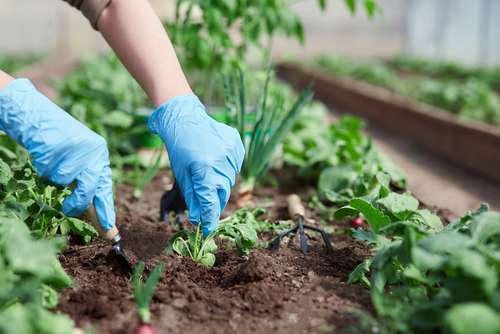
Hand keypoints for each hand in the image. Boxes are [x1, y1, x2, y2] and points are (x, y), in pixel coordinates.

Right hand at [0, 79, 114, 229]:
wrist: (38, 117)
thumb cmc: (58, 143)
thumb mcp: (78, 160)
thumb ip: (86, 181)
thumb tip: (92, 210)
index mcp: (101, 155)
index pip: (105, 187)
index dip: (105, 208)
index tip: (109, 228)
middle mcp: (95, 150)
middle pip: (90, 187)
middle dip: (78, 203)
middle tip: (68, 210)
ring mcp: (78, 147)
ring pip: (65, 178)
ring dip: (55, 175)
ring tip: (53, 159)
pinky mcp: (60, 144)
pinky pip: (49, 169)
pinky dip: (44, 165)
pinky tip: (45, 152)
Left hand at [149, 95, 243, 236]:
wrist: (184, 118)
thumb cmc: (179, 147)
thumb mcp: (182, 174)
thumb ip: (193, 197)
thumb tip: (199, 218)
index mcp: (204, 169)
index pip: (211, 202)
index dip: (210, 219)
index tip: (208, 230)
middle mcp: (221, 161)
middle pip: (223, 192)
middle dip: (214, 201)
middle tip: (207, 206)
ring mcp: (231, 151)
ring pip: (230, 179)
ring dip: (220, 183)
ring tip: (208, 173)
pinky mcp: (236, 144)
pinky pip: (235, 165)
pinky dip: (227, 168)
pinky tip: (216, 160)